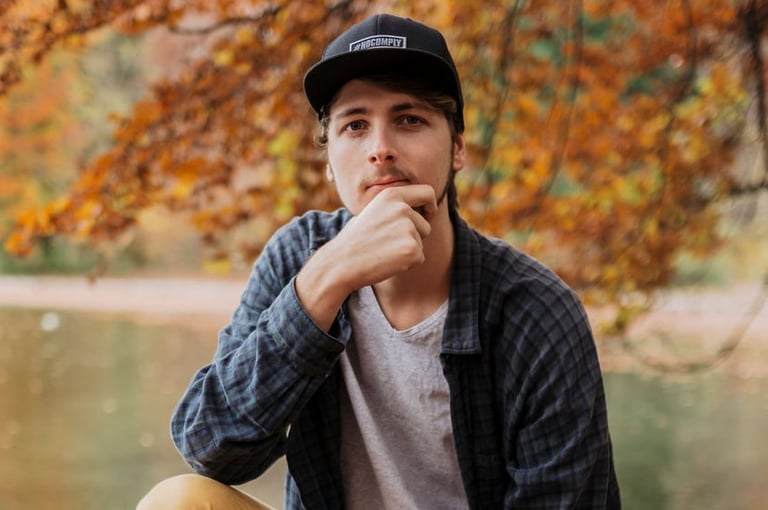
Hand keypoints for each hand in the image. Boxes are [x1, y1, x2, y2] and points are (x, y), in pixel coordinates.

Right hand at [294, 184, 436, 330]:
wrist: (342, 261)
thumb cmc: (357, 239)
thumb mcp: (374, 211)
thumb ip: (396, 207)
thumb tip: (420, 207)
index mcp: (392, 195)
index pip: (428, 192)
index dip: (430, 205)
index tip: (427, 214)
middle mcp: (402, 208)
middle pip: (426, 224)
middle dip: (415, 236)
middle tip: (389, 242)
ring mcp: (408, 228)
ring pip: (422, 242)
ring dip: (409, 249)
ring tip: (385, 250)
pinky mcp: (412, 248)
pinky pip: (419, 257)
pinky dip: (407, 263)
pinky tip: (388, 260)